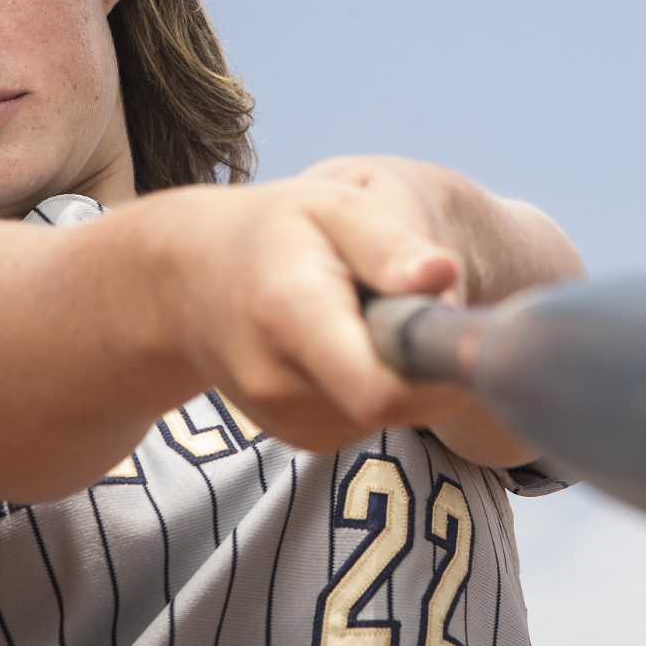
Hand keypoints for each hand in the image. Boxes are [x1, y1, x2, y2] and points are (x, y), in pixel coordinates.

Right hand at [156, 178, 489, 451]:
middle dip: (430, 361)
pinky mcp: (304, 438)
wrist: (187, 283)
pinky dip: (385, 384)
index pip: (379, 388)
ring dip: (407, 372)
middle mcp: (281, 384)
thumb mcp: (330, 207)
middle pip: (398, 402)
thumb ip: (389, 242)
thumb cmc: (274, 232)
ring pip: (395, 414)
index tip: (458, 328)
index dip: (438, 370)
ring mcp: (288, 422)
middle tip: (413, 302)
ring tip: (368, 315)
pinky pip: (376, 420)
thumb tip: (445, 275)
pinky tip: (353, 343)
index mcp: (291, 315)